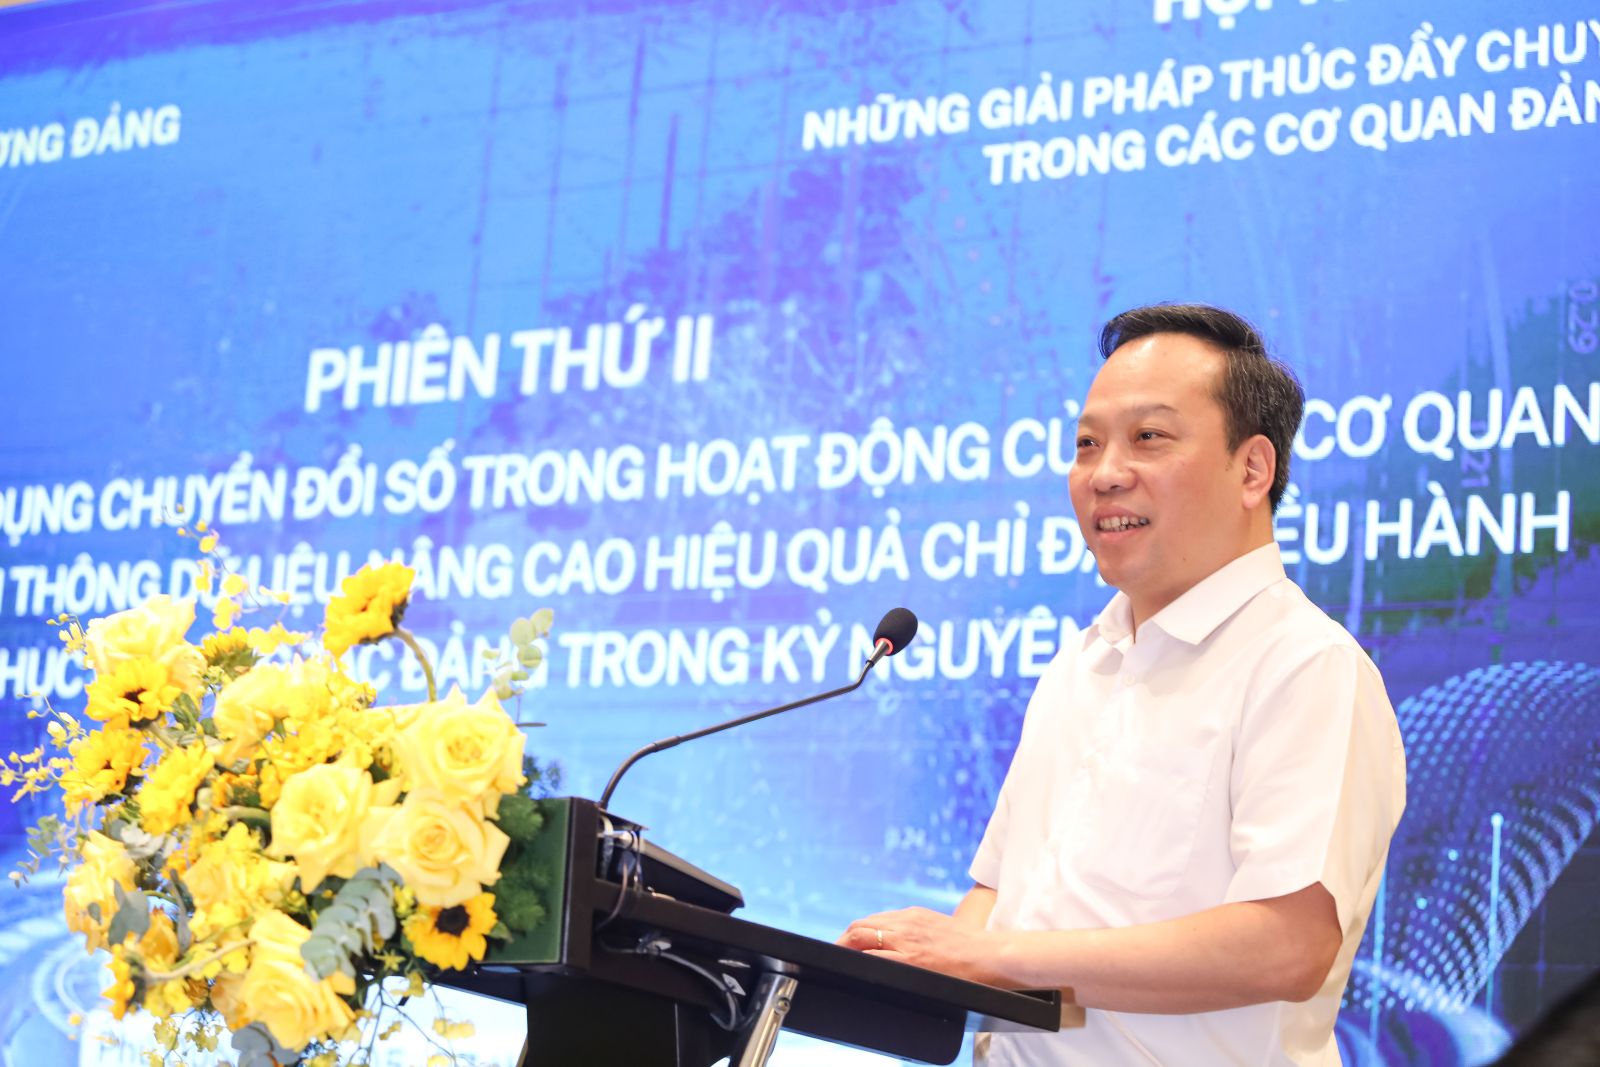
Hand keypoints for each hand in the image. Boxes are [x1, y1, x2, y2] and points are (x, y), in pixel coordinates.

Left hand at [837, 906, 1012, 986]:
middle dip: (844, 940)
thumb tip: (897, 943)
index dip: (856, 933)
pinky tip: (854, 969)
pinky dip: (860, 960)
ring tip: (838, 962)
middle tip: (836, 955)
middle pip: (861, 926)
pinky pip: (875, 956)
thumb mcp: (938, 928)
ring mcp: (907, 940)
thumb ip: (916, 932)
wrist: (990, 955)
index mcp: (913, 915)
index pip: (873, 920)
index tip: (848, 944)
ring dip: (845, 948)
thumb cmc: (969, 947)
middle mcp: (906, 923)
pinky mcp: (911, 959)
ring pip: (862, 936)